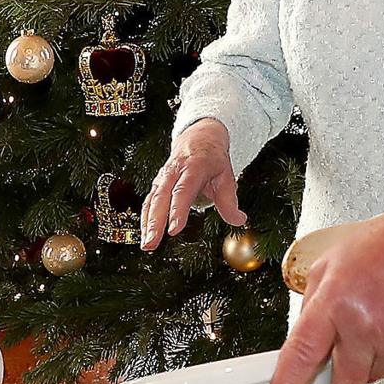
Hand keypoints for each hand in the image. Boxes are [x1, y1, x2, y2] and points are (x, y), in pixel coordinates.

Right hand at [140, 118, 244, 248]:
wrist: (198, 138)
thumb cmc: (212, 159)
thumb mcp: (226, 175)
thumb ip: (230, 201)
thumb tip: (239, 221)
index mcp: (193, 167)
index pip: (183, 191)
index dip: (178, 210)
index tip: (174, 230)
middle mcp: (173, 172)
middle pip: (161, 198)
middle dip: (155, 222)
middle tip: (152, 243)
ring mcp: (162, 178)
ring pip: (151, 201)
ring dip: (147, 223)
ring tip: (147, 245)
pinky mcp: (157, 184)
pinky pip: (148, 202)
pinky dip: (144, 219)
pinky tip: (145, 235)